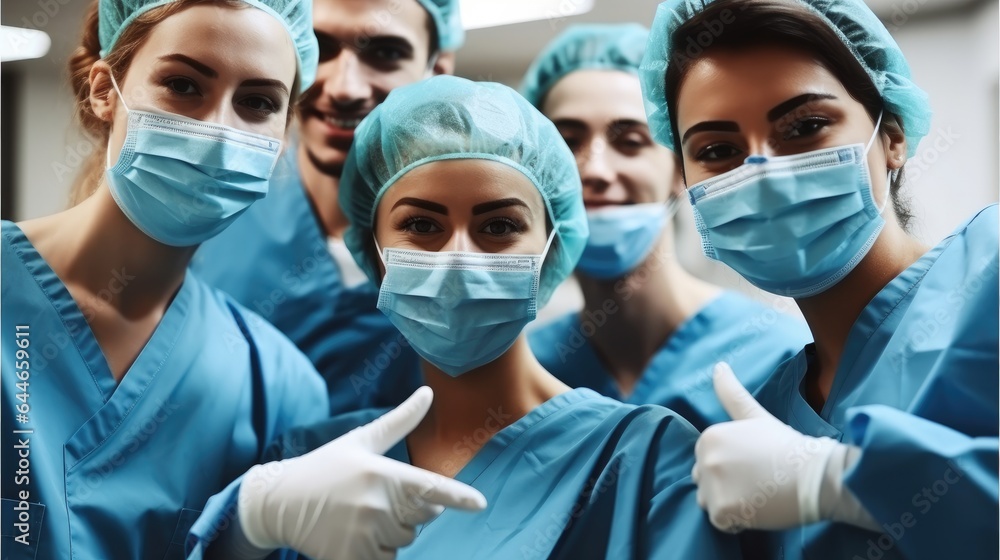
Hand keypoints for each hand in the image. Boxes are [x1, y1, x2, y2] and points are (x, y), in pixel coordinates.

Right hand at [238, 386, 487, 559]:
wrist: (279, 502)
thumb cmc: (325, 467)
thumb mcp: (361, 441)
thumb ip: (400, 421)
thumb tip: (428, 393)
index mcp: (381, 473)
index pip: (429, 487)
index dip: (458, 497)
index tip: (480, 504)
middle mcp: (375, 505)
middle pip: (423, 517)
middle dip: (410, 509)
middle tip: (375, 497)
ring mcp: (363, 534)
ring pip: (405, 539)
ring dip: (393, 531)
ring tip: (361, 515)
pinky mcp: (351, 557)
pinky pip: (387, 559)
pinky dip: (379, 551)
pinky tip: (356, 535)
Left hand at [693, 363, 844, 532]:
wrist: (815, 475)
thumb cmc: (787, 446)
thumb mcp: (755, 416)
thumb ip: (731, 393)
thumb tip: (718, 366)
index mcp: (709, 436)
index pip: (706, 460)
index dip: (731, 466)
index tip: (754, 464)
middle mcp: (705, 459)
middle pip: (704, 481)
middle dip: (726, 484)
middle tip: (759, 480)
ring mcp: (712, 485)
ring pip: (708, 502)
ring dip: (729, 504)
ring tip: (758, 495)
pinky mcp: (723, 510)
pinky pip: (721, 522)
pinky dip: (737, 521)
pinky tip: (758, 509)